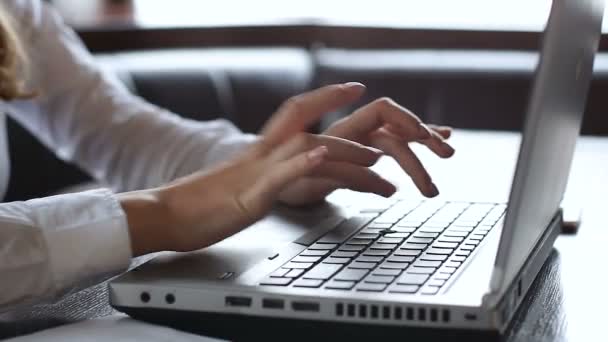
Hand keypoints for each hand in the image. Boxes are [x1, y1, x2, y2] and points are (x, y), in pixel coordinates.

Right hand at [119, 83, 383, 254]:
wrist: (162, 216)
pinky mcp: (248, 197)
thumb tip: (284, 177)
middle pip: (306, 124)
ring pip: (305, 150)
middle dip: (344, 118)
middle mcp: (259, 156)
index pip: (295, 112)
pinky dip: (301, 164)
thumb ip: (263, 177)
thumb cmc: (197, 206)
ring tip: (375, 159)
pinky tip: (321, 157)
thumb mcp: (239, 186)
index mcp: (257, 152)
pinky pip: (278, 175)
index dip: (325, 96)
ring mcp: (255, 174)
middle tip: (381, 123)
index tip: (352, 88)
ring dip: (344, 153)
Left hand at [279, 91, 454, 205]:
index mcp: (343, 130)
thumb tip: (381, 175)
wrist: (272, 183)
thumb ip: (344, 175)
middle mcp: (354, 132)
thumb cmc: (286, 179)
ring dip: (422, 154)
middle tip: (446, 154)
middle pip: (397, 128)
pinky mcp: (362, 157)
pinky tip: (436, 144)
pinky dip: (415, 149)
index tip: (423, 133)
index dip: (404, 117)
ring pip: (399, 141)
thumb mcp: (311, 181)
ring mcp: (360, 143)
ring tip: (440, 172)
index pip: (382, 112)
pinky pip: (393, 149)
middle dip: (424, 138)